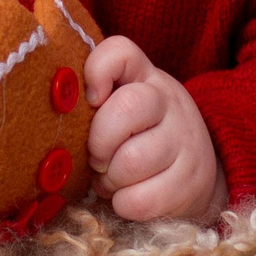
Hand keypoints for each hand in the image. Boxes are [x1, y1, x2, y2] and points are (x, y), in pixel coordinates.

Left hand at [84, 37, 226, 224]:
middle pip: (127, 107)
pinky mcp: (189, 183)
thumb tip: (60, 110)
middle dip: (99, 142)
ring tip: (112, 179)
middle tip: (96, 158)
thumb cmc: (141, 137)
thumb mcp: (122, 108)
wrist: (196, 176)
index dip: (97, 71)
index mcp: (145, 77)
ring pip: (131, 161)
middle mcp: (170, 102)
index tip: (91, 100)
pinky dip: (123, 204)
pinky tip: (126, 197)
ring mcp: (184, 142)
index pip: (120, 51)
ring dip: (110, 179)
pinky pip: (140, 199)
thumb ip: (96, 100)